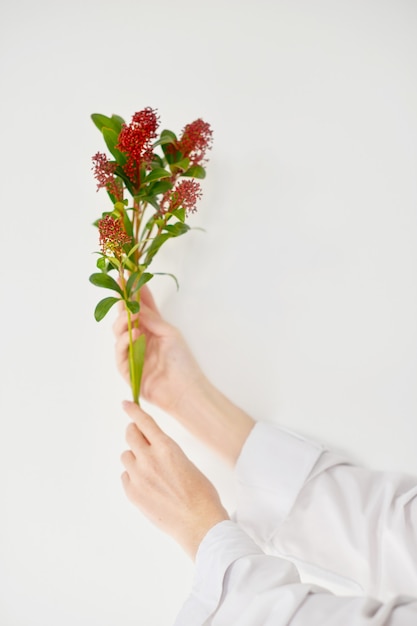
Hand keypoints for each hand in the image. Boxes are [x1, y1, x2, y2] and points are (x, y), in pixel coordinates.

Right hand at [113, 286, 204, 413]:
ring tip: (132, 316)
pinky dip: (125, 342)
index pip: (139, 307)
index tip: (127, 276)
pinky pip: (119, 353)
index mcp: (152, 328)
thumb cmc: (182, 362)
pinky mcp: (127, 370)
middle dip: (121, 304)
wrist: (185, 389)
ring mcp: (132, 354)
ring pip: (118, 334)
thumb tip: (135, 303)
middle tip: (121, 291)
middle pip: (124, 318)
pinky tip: (134, 335)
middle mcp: (139, 339)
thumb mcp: (169, 333)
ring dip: (123, 322)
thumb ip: (151, 319)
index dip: (132, 293)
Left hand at [120, 401, 228, 558]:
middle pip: (130, 435)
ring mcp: (138, 477)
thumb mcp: (186, 461)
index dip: (133, 411)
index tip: (126, 404)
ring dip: (134, 457)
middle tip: (139, 438)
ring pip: (126, 456)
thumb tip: (152, 447)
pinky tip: (147, 485)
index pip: (144, 422)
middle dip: (134, 433)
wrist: (198, 522)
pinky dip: (133, 477)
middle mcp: (149, 459)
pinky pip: (125, 476)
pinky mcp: (132, 493)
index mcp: (166, 448)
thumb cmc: (201, 493)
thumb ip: (165, 451)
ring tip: (149, 469)